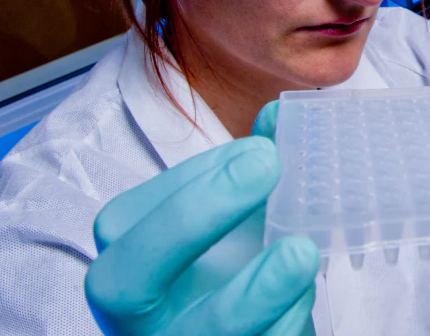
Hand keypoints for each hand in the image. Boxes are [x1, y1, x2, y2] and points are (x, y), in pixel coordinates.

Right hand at [85, 102, 318, 334]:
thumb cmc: (222, 274)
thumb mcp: (229, 222)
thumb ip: (246, 169)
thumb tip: (281, 115)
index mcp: (123, 263)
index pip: (130, 221)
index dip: (196, 181)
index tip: (260, 149)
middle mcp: (134, 316)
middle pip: (127, 281)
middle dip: (193, 218)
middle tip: (267, 166)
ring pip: (202, 333)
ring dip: (257, 290)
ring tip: (301, 250)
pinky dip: (285, 324)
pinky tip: (306, 296)